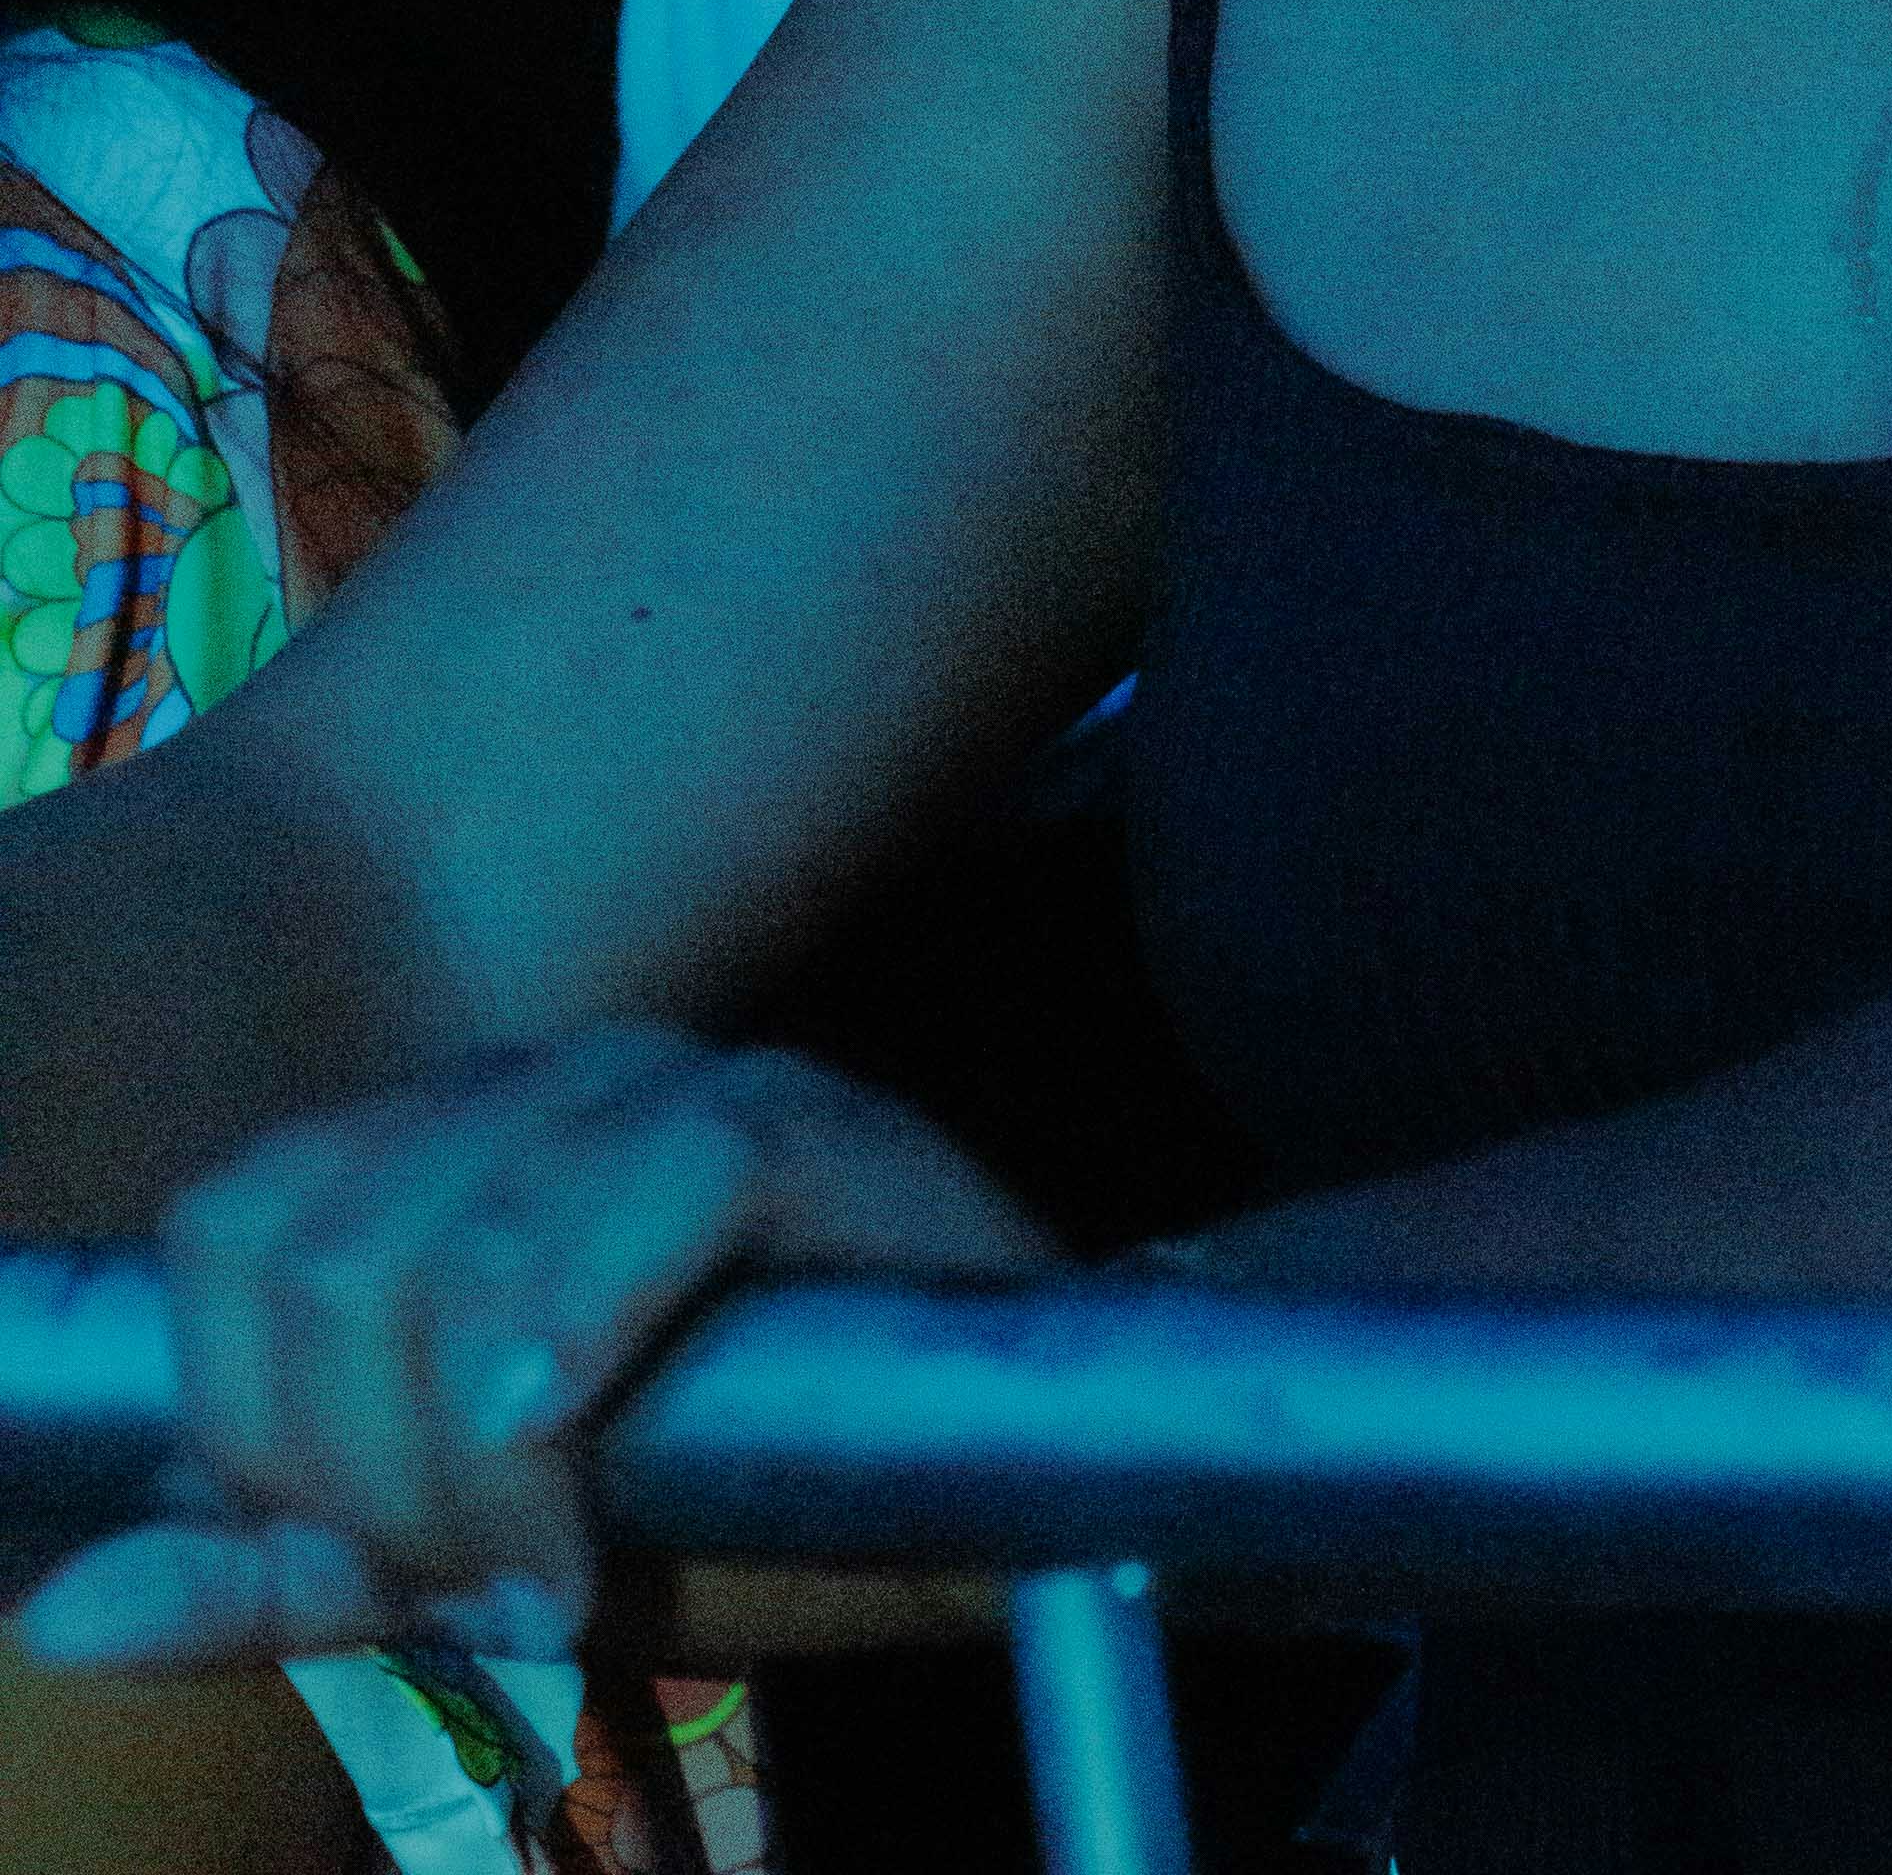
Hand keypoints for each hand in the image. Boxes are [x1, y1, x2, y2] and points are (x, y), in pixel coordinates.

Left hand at [10, 1030, 1055, 1678]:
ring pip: (459, 1244)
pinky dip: (588, 1343)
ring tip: (557, 1579)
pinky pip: (649, 1188)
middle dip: (375, 1482)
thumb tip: (57, 1614)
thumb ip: (281, 1578)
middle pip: (326, 1259)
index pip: (232, 1234)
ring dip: (478, 1475)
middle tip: (484, 1592)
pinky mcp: (803, 1119)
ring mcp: (670, 1083)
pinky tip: (584, 1479)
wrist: (993, 1499)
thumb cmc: (726, 1513)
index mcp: (431, 1156)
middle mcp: (534, 1082)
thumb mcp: (465, 1576)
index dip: (255, 1435)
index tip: (368, 1566)